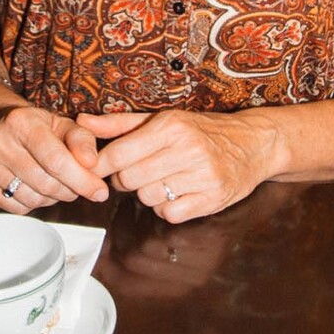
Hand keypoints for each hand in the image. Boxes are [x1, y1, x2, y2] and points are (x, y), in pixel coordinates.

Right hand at [0, 93, 109, 214]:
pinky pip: (17, 208)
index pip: (56, 160)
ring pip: (33, 199)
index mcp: (21, 122)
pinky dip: (33, 203)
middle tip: (77, 184)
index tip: (99, 192)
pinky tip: (35, 187)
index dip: (82, 180)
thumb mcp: (63, 124)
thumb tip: (92, 163)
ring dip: (52, 198)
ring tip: (54, 182)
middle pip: (46, 183)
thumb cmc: (37, 127)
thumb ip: (83, 140)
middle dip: (70, 190)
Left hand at [79, 107, 276, 222]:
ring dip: (148, 193)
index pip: (118, 154)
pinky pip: (170, 214)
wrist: (253, 144)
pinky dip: (168, 207)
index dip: (103, 165)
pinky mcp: (212, 199)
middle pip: (129, 180)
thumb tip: (81, 121)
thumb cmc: (202, 131)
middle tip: (138, 171)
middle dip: (126, 179)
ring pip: (148, 198)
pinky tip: (178, 192)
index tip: (100, 167)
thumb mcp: (162, 120)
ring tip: (163, 178)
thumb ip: (119, 124)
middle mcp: (188, 149)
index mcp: (172, 126)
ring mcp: (203, 176)